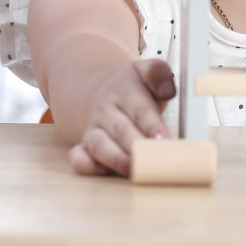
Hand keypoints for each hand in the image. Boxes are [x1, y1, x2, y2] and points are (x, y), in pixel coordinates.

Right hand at [68, 59, 175, 176]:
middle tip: (154, 159)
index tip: (164, 140)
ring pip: (100, 146)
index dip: (152, 125)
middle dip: (137, 146)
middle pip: (121, 130)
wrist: (107, 93)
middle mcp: (106, 108)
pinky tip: (103, 172)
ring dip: (118, 160)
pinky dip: (87, 166)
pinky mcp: (85, 146)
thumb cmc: (137, 89)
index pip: (139, 108)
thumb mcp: (149, 72)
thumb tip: (167, 90)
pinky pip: (79, 157)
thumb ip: (159, 74)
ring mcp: (93, 128)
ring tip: (136, 170)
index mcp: (124, 87)